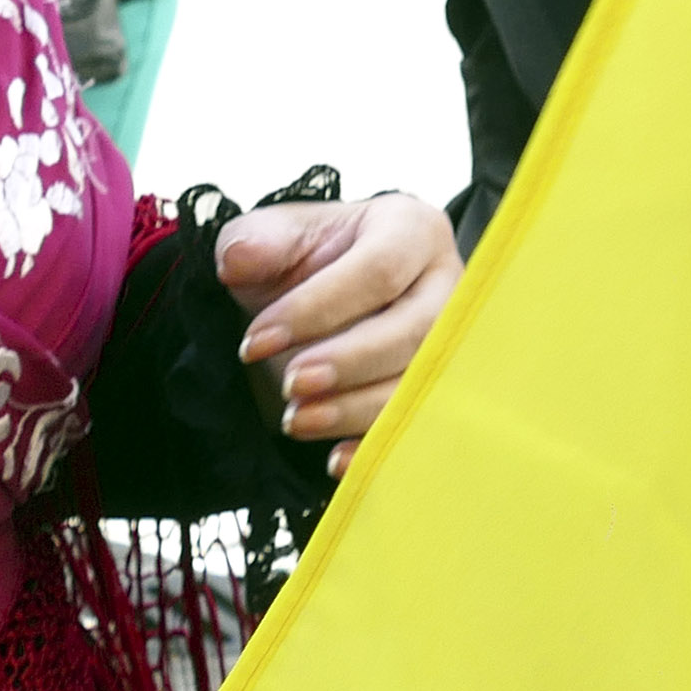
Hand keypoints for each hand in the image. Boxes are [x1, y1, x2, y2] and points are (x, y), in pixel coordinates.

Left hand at [218, 191, 457, 472]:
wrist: (322, 297)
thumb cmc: (306, 261)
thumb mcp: (272, 239)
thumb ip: (255, 241)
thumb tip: (238, 259)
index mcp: (411, 229)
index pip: (379, 269)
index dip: (319, 308)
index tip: (257, 342)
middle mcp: (447, 283)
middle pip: (416, 329)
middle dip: (349, 363)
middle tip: (290, 384)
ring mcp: (452, 341)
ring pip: (423, 382)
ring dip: (358, 409)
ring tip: (296, 421)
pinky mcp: (441, 388)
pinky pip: (423, 423)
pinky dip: (379, 445)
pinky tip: (336, 460)